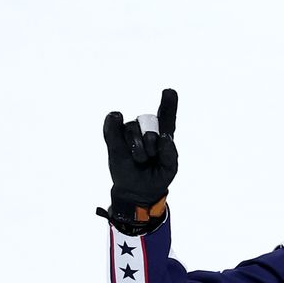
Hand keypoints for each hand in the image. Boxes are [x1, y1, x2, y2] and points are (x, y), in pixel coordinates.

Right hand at [100, 88, 178, 232]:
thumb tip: (164, 137)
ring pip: (133, 128)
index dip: (168, 104)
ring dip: (137, 148)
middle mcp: (145, 129)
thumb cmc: (156, 177)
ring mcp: (128, 131)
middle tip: (150, 158)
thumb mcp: (170, 169)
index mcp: (163, 135)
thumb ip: (171, 153)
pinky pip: (112, 123)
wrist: (136, 191)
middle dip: (151, 143)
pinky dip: (113, 126)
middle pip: (149, 123)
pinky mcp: (113, 136)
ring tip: (139, 160)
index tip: (169, 91)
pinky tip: (118, 129)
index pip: (166, 116)